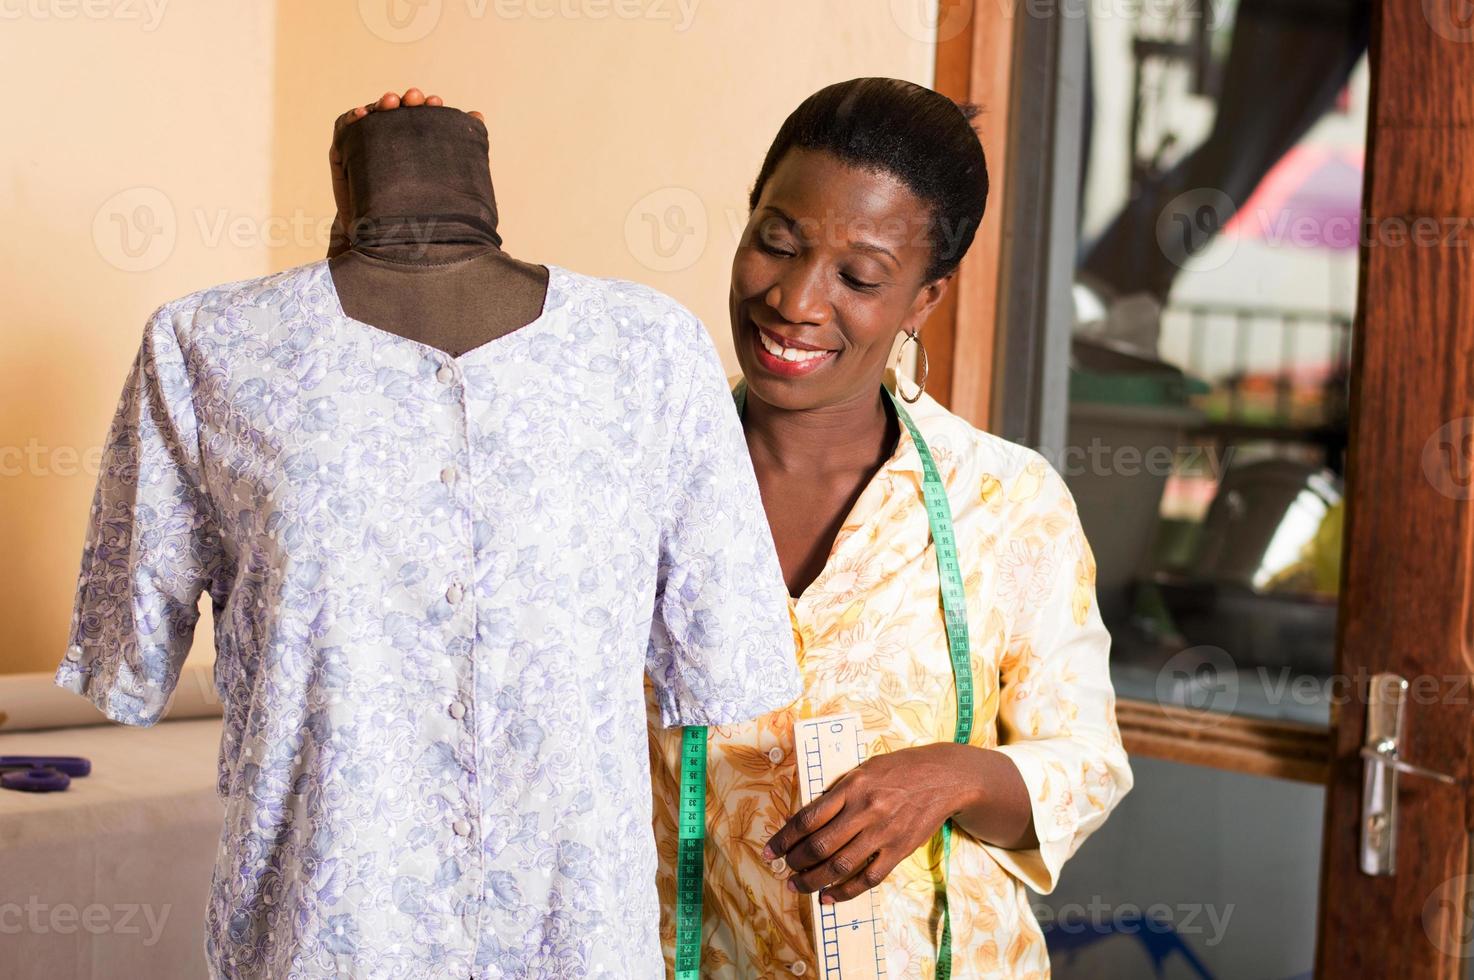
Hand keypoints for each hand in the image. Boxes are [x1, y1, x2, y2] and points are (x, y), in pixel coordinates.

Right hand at [327, 88, 485, 256]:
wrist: (390, 253)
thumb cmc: (423, 223)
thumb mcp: (448, 187)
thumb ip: (463, 152)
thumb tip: (479, 115)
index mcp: (421, 155)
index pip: (423, 125)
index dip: (429, 110)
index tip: (437, 102)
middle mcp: (395, 151)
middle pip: (399, 119)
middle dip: (407, 104)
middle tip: (416, 99)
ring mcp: (369, 154)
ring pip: (374, 121)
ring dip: (381, 106)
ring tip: (390, 102)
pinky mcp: (345, 159)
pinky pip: (345, 132)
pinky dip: (352, 120)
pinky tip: (361, 114)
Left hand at [763, 742, 975, 904]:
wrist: (944, 777)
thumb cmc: (899, 769)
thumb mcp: (863, 770)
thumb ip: (836, 793)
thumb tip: (804, 819)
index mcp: (851, 786)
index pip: (807, 818)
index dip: (784, 839)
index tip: (769, 851)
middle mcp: (865, 810)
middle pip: (820, 845)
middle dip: (795, 862)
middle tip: (784, 870)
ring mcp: (883, 832)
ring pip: (840, 866)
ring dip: (813, 880)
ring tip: (798, 886)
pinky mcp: (899, 850)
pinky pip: (868, 878)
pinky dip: (845, 892)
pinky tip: (828, 897)